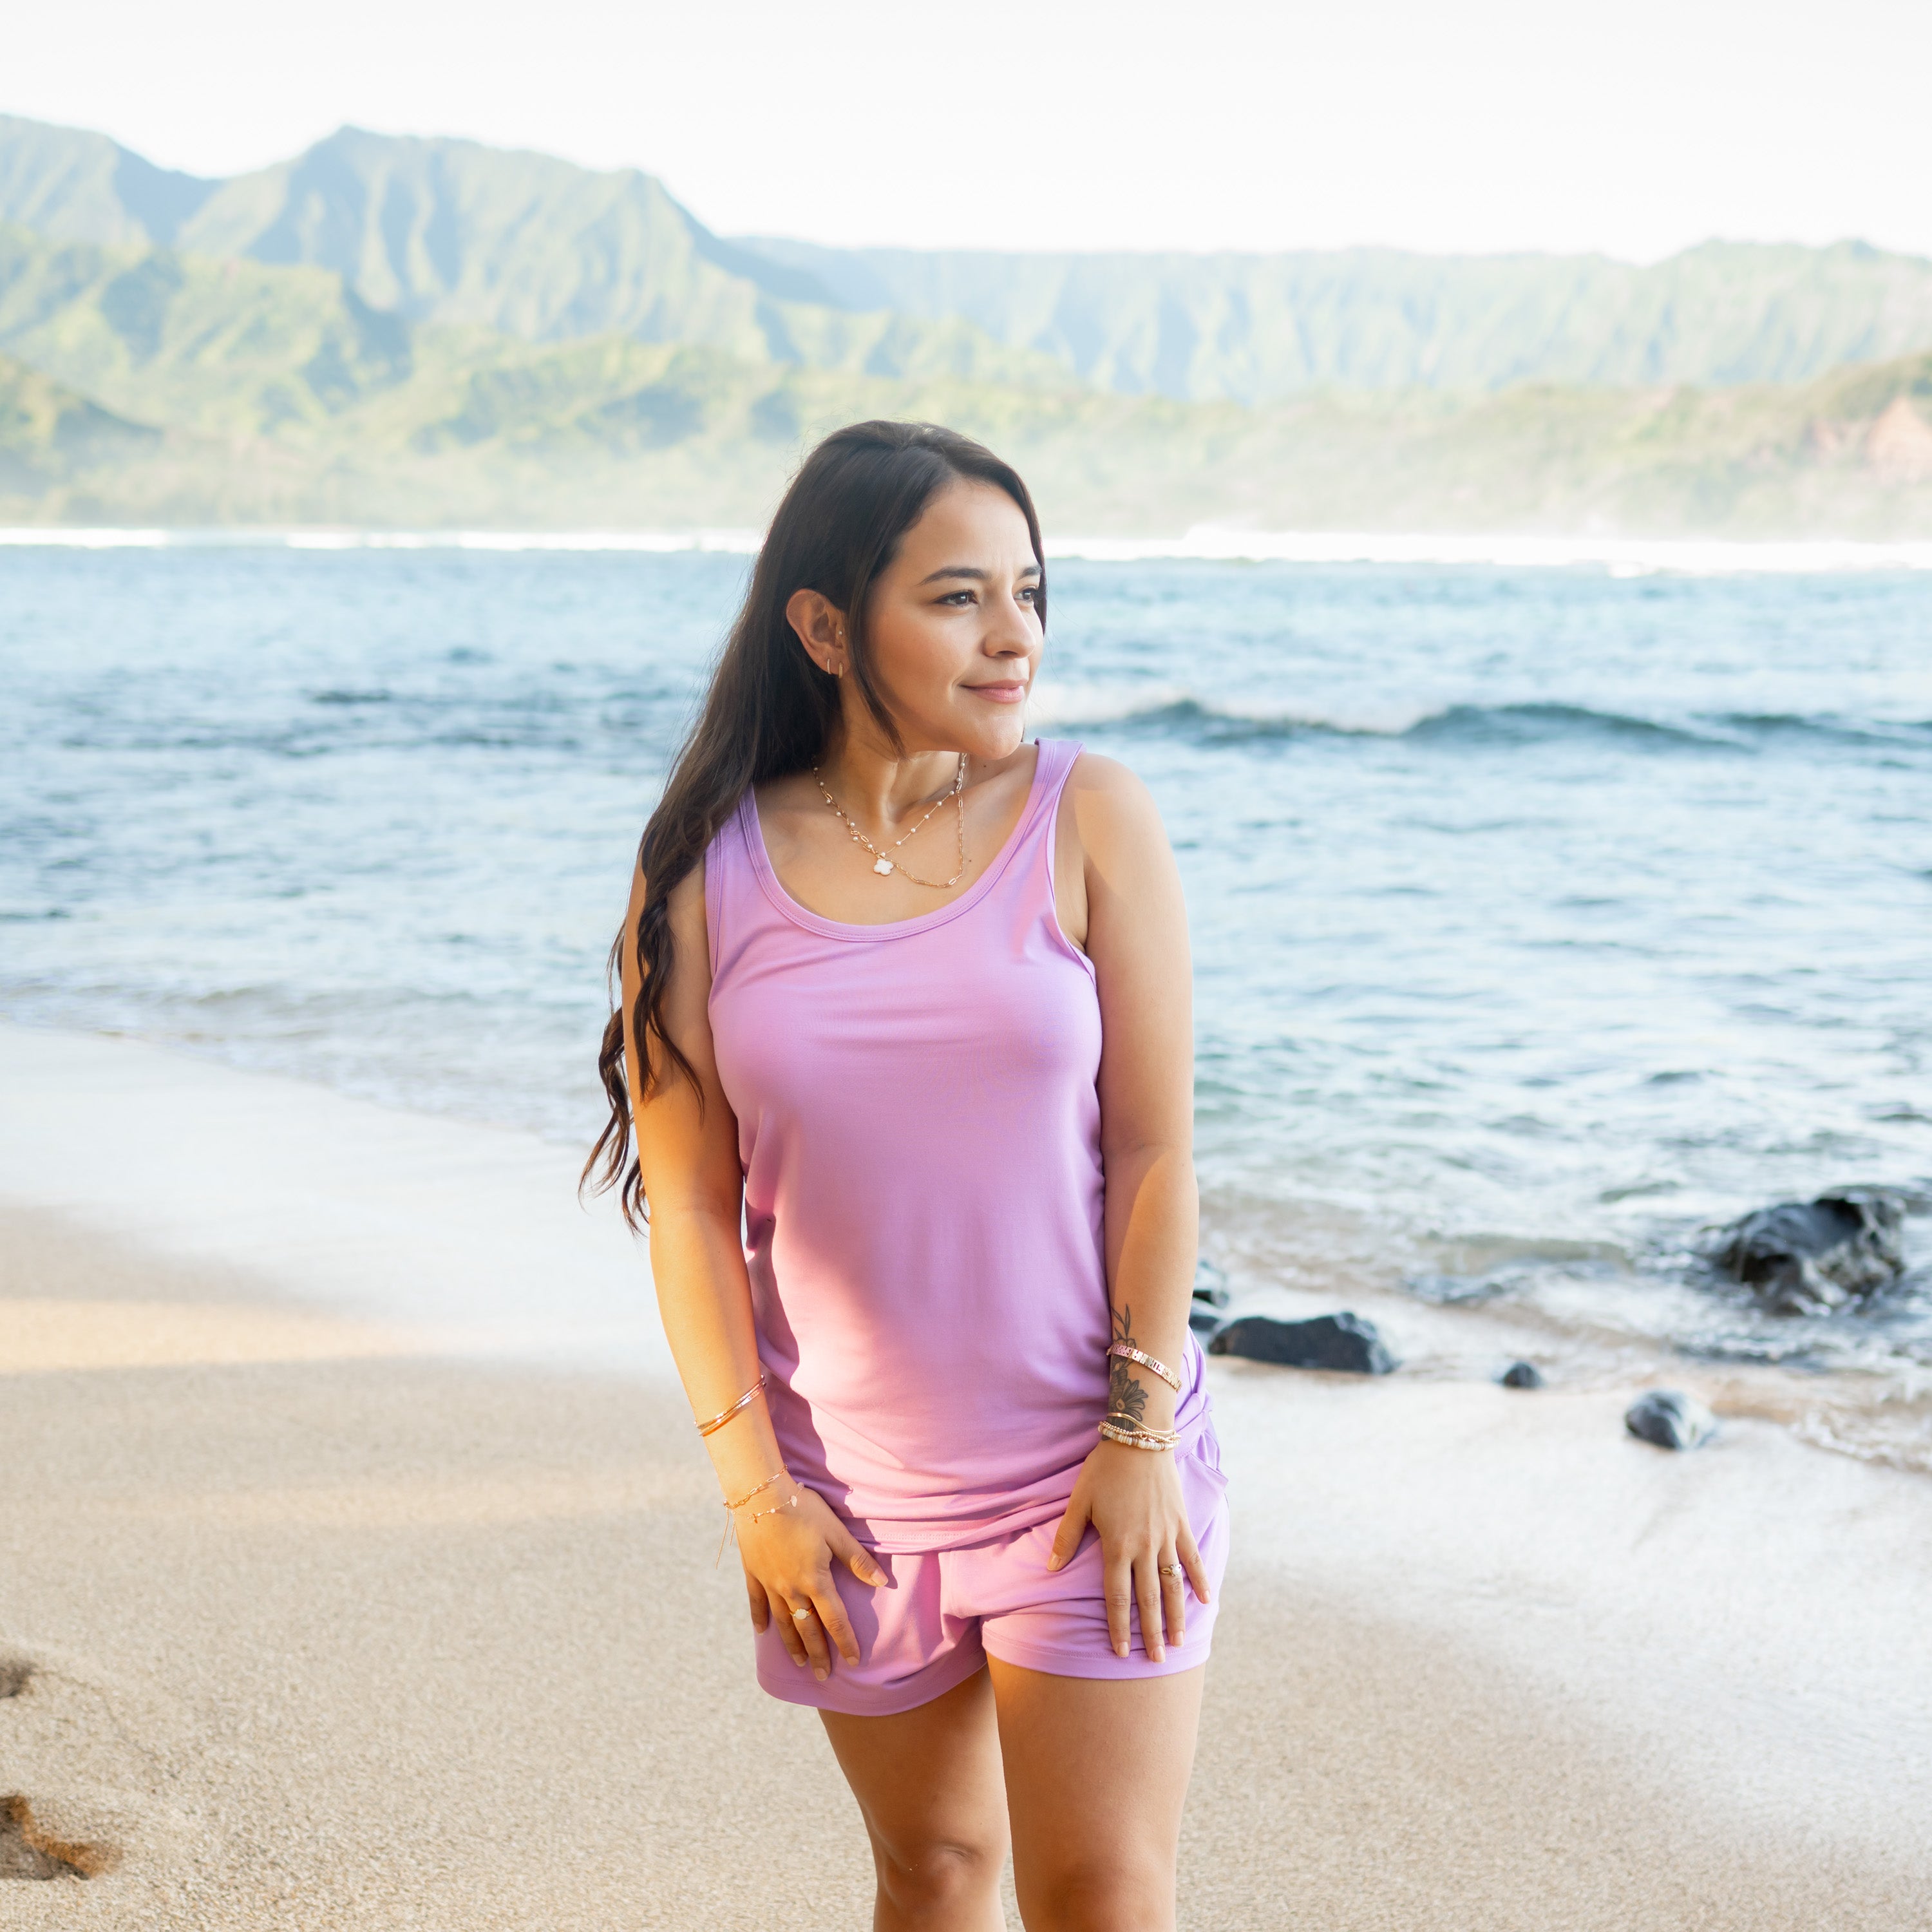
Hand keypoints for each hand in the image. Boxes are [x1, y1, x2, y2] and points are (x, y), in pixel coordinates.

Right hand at [738, 1482, 886, 1681]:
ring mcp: (770, 1583)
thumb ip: (857, 1559)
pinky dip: (759, 1619)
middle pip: (807, 1628)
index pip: (835, 1620)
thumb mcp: (836, 1532)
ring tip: (799, 1662)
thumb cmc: (803, 1509)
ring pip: (782, 1622)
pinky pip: (756, 1603)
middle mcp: (791, 1589)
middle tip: (823, 1676)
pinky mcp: (753, 1573)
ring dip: (792, 1644)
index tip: (853, 1661)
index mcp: (816, 1581)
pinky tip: (762, 1633)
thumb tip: (882, 1581)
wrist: (760, 1495)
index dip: (845, 1642)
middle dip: (818, 1654)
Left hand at [1047, 1440, 1209, 1662]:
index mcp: (1117, 1544)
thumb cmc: (1104, 1469)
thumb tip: (1052, 1568)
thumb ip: (1067, 1536)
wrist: (1139, 1439)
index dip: (1118, 1627)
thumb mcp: (1079, 1500)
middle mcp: (1144, 1546)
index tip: (1119, 1652)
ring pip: (1173, 1585)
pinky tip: (1206, 1600)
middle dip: (1151, 1634)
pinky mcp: (1181, 1523)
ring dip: (1177, 1616)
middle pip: (1148, 1599)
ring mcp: (1166, 1536)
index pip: (1118, 1596)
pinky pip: (1192, 1557)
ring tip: (1180, 1642)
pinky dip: (1200, 1580)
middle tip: (1156, 1662)